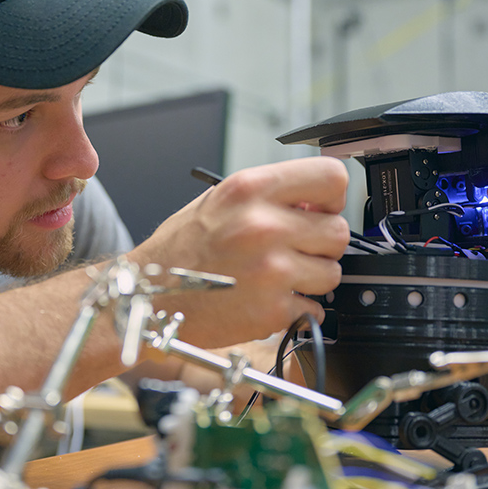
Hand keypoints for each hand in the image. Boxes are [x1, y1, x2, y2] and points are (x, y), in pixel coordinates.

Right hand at [128, 157, 349, 348]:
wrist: (148, 297)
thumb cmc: (181, 250)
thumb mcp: (221, 201)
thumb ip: (271, 195)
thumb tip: (318, 202)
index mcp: (250, 190)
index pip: (333, 178)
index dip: (332, 197)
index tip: (320, 210)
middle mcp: (263, 225)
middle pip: (338, 231)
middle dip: (321, 245)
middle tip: (293, 251)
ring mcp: (270, 270)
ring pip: (332, 273)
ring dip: (312, 279)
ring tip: (276, 278)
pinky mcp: (272, 310)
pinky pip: (315, 308)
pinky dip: (298, 310)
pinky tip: (267, 301)